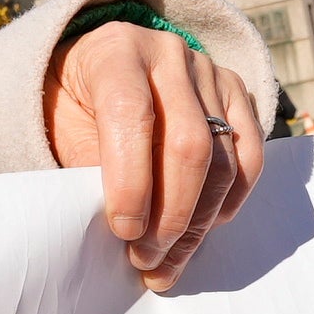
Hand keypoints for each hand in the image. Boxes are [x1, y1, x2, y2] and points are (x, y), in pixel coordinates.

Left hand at [43, 20, 264, 292]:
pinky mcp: (236, 94)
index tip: (123, 233)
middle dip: (171, 216)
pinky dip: (230, 201)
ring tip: (167, 260)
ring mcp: (209, 72)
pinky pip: (250, 156)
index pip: (132, 115)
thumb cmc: (74, 106)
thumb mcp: (63, 130)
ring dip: (198, 222)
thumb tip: (127, 232)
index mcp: (116, 53)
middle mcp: (168, 55)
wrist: (96, 71)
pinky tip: (203, 229)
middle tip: (146, 258)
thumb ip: (90, 170)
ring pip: (223, 159)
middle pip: (189, 144)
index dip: (131, 182)